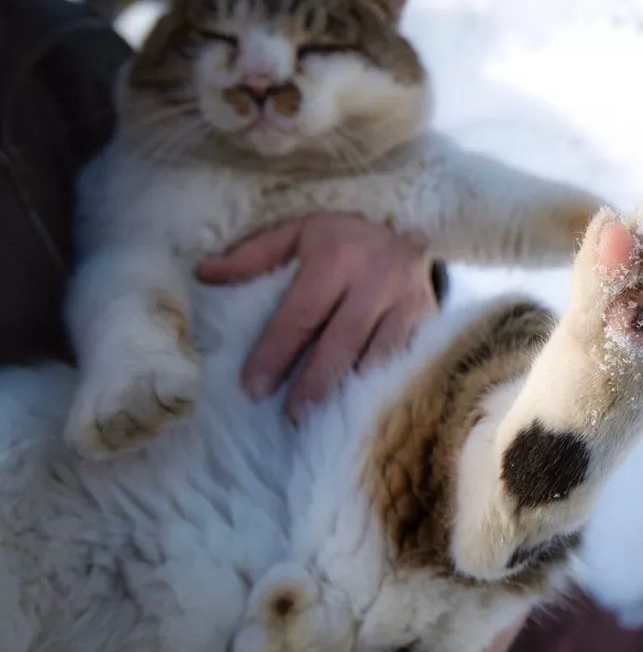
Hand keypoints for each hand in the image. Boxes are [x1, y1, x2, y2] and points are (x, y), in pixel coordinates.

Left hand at [197, 213, 436, 421]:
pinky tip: (368, 408)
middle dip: (314, 383)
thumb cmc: (343, 239)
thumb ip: (254, 255)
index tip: (252, 388)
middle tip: (291, 416)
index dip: (275, 353)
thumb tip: (204, 274)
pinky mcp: (429, 320)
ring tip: (327, 421)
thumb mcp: (299, 233)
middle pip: (341, 341)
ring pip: (380, 356)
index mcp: (336, 257)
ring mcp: (407, 302)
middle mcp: (375, 280)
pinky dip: (387, 385)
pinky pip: (408, 358)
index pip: (300, 314)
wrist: (409, 231)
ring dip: (353, 391)